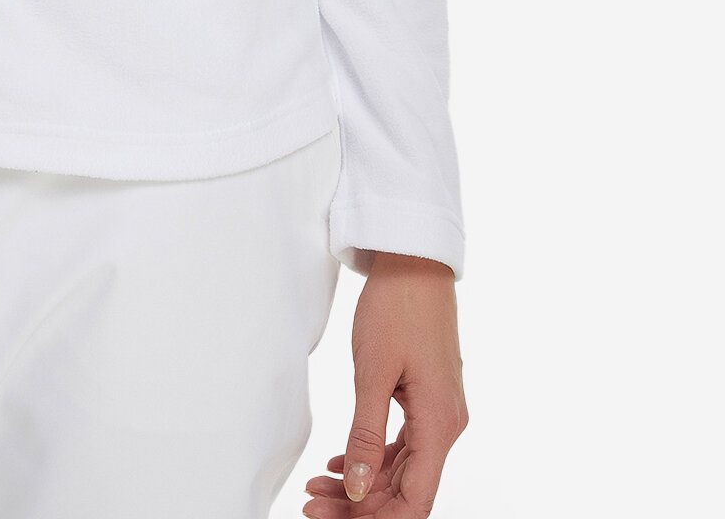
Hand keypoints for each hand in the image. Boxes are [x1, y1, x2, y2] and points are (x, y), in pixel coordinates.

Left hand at [303, 253, 467, 518]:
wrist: (413, 261)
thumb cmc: (396, 307)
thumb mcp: (372, 373)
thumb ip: (366, 436)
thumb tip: (358, 489)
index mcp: (440, 425)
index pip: (415, 501)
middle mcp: (446, 426)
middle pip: (406, 489)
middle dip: (359, 505)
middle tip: (311, 504)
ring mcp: (438, 413)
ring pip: (401, 469)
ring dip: (362, 483)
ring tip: (317, 486)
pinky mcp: (427, 399)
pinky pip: (402, 445)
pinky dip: (372, 458)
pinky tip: (341, 463)